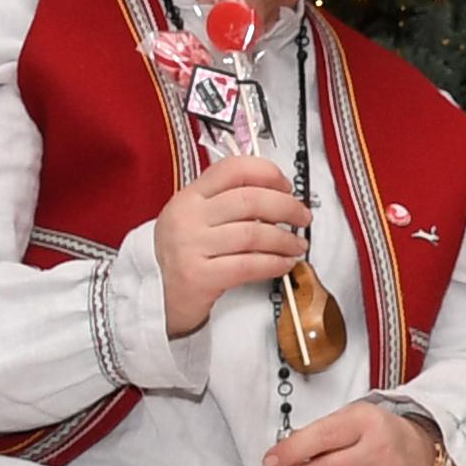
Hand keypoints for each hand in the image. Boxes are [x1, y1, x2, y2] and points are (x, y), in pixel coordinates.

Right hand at [155, 154, 308, 338]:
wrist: (162, 296)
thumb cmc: (188, 254)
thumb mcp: (198, 219)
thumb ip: (229, 202)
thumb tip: (278, 192)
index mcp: (189, 196)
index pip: (232, 169)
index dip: (267, 173)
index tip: (286, 186)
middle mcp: (187, 217)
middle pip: (250, 200)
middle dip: (287, 207)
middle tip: (303, 217)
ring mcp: (190, 246)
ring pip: (254, 234)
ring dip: (285, 240)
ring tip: (297, 245)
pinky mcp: (199, 277)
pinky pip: (249, 265)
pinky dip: (274, 264)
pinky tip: (285, 264)